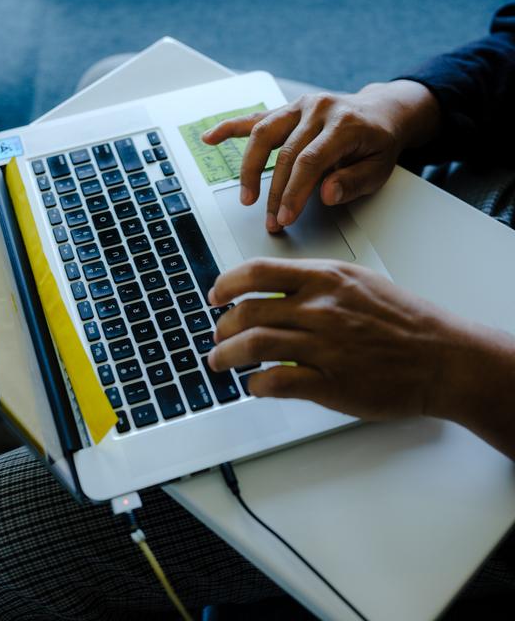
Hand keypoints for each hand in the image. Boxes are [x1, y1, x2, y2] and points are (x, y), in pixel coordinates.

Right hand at [202, 80, 439, 232]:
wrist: (382, 112)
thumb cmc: (379, 144)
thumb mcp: (379, 169)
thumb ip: (354, 182)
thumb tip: (326, 194)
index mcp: (344, 123)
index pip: (310, 161)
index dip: (293, 192)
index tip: (285, 217)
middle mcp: (319, 109)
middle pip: (285, 153)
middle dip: (274, 192)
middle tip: (271, 221)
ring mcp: (300, 106)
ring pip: (264, 134)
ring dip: (250, 168)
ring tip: (246, 197)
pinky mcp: (288, 109)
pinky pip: (255, 117)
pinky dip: (230, 128)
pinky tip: (210, 138)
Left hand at [207, 258, 483, 422]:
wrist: (442, 356)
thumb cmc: (404, 320)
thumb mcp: (359, 282)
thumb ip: (316, 282)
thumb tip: (275, 289)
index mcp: (326, 278)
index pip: (258, 272)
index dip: (227, 284)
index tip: (215, 296)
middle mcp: (320, 307)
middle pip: (247, 312)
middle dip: (221, 328)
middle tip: (217, 337)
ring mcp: (324, 345)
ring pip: (253, 346)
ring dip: (227, 356)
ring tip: (220, 363)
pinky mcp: (331, 383)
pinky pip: (276, 382)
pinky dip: (256, 385)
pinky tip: (256, 386)